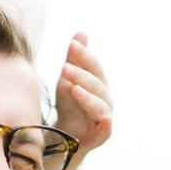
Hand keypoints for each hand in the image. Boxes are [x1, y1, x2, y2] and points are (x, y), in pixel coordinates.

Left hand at [54, 33, 112, 156]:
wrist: (66, 136)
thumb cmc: (70, 105)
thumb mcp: (68, 80)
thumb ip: (75, 59)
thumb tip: (81, 33)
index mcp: (99, 83)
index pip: (94, 66)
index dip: (84, 55)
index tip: (72, 45)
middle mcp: (105, 98)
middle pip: (96, 84)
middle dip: (81, 75)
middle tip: (64, 68)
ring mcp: (106, 116)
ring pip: (100, 104)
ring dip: (87, 96)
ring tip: (72, 89)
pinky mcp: (103, 134)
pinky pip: (106, 127)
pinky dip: (105, 121)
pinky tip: (102, 116)